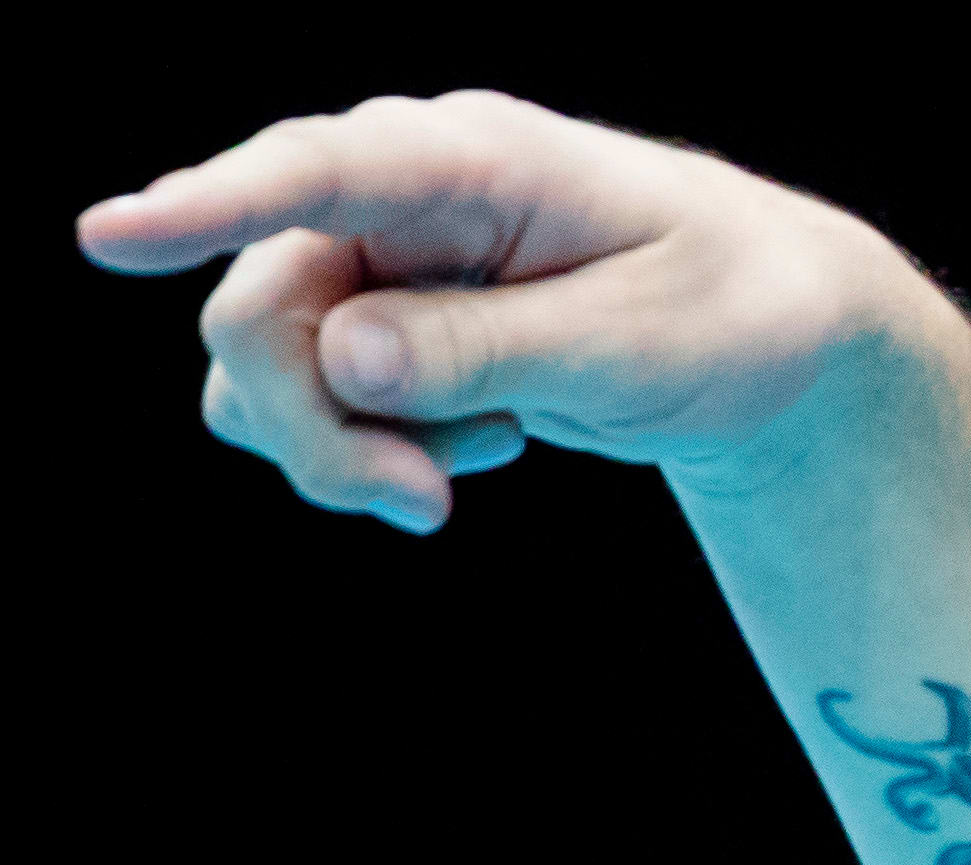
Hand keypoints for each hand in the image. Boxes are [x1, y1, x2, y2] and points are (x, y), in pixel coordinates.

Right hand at [79, 90, 924, 532]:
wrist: (772, 332)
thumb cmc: (727, 314)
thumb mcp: (636, 346)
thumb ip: (491, 351)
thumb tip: (345, 358)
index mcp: (476, 159)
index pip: (319, 172)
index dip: (210, 205)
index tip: (108, 238)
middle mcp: (400, 194)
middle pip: (263, 311)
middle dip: (318, 428)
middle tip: (427, 509)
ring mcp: (378, 256)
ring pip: (267, 365)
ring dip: (342, 449)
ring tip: (478, 469)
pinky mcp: (378, 319)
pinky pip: (307, 396)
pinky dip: (370, 448)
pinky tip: (477, 443)